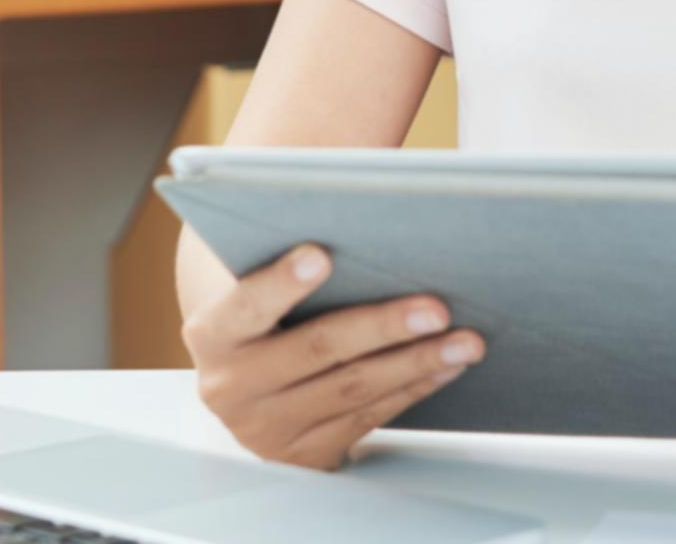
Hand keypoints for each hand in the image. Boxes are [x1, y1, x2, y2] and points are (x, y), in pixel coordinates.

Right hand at [182, 242, 484, 469]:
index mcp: (212, 335)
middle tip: (436, 307)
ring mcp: (268, 428)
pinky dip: (413, 388)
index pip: (246, 306)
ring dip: (416, 362)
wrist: (245, 386)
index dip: (281, 283)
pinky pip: (369, 417)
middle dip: (383, 327)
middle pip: (317, 350)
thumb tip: (365, 221)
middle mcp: (232, 387)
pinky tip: (446, 366)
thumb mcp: (253, 292)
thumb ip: (287, 265)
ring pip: (353, 389)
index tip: (321, 254)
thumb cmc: (264, 316)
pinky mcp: (305, 454)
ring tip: (463, 340)